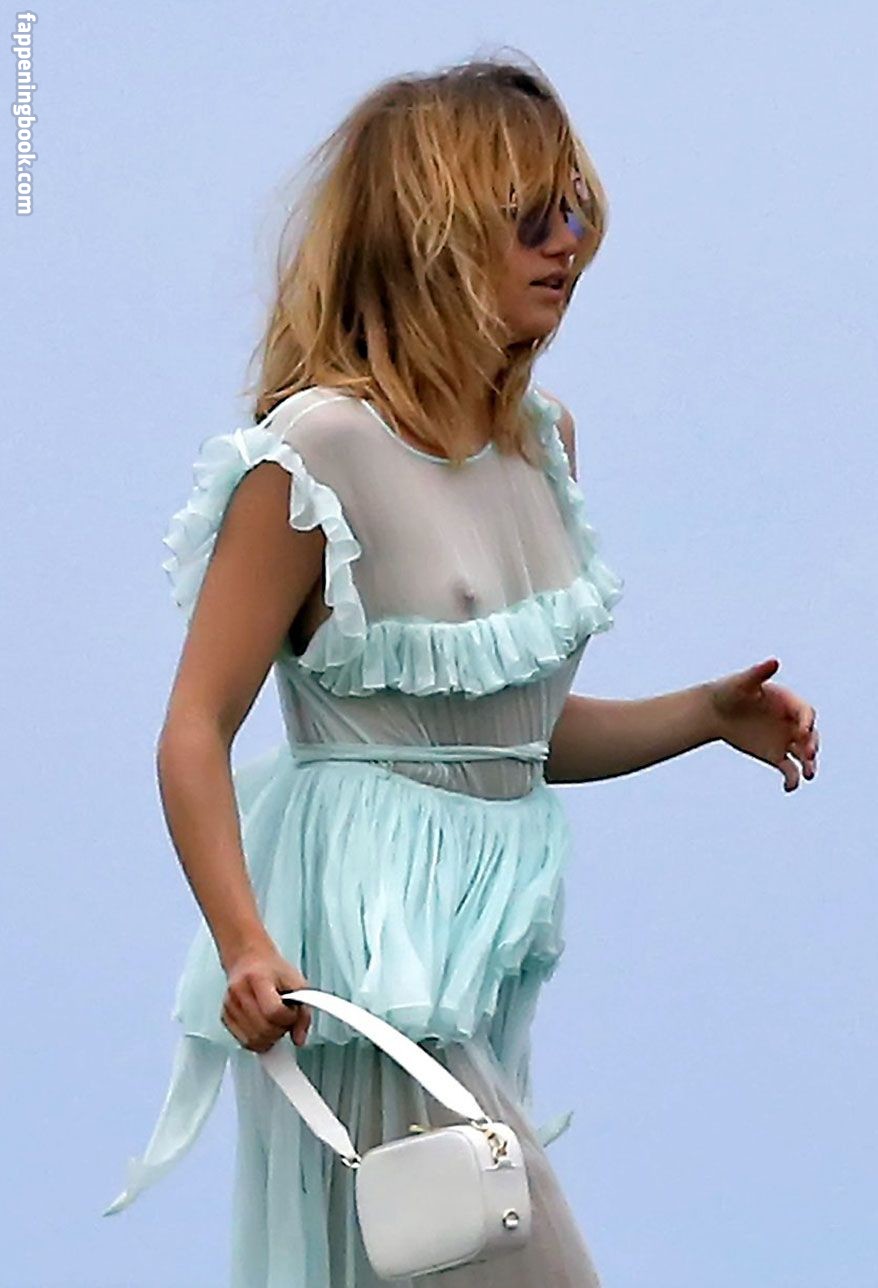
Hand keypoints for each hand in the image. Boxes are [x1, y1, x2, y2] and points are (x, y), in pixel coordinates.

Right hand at [221, 943, 312, 1051]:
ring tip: (275, 1022)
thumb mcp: (297, 983)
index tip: (293, 1011)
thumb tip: (299, 1039)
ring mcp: (229, 1006)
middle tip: (286, 1019)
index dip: (288, 1017)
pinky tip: (264, 1026)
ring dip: (270, 1038)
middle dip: (280, 1030)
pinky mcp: (224, 1017)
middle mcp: (239, 992)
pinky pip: (245, 1042)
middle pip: (263, 1029)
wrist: (249, 960)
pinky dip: (259, 1040)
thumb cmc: (273, 970)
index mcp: (258, 978)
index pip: (273, 1012)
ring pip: (253, 1040)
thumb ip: (303, 1013)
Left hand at [708, 658, 819, 793]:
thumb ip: (758, 673)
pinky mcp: (776, 756)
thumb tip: (774, 661)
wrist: (714, 712)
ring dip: (809, 765)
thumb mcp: (742, 682)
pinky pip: (789, 771)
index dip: (806, 720)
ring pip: (804, 756)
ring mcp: (786, 740)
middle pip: (810, 735)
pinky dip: (792, 780)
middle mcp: (792, 722)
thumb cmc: (729, 691)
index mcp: (788, 702)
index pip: (805, 712)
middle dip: (812, 744)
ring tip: (809, 774)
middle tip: (809, 753)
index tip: (803, 729)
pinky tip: (789, 787)